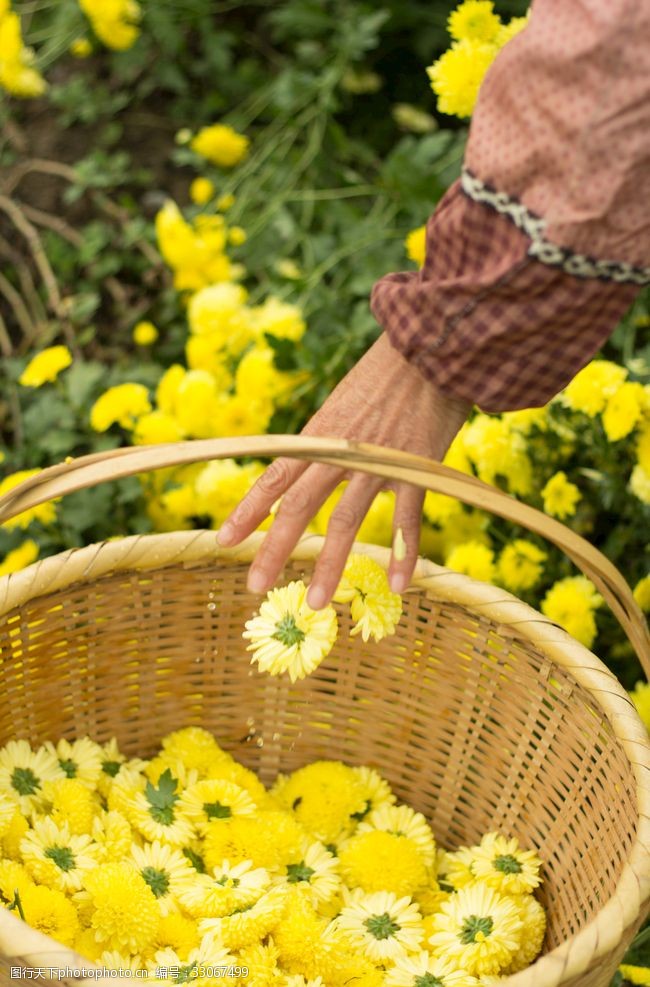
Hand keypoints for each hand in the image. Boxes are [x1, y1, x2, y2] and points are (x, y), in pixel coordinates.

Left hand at [216, 333, 469, 606]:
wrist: (431, 346)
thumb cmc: (388, 373)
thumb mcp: (343, 403)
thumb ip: (328, 440)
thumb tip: (310, 468)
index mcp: (318, 434)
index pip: (273, 478)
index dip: (246, 511)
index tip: (223, 541)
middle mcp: (339, 451)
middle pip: (297, 506)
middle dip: (274, 548)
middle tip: (254, 585)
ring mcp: (377, 461)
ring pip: (345, 520)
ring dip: (330, 565)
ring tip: (317, 602)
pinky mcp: (416, 467)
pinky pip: (406, 518)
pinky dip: (402, 553)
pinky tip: (397, 584)